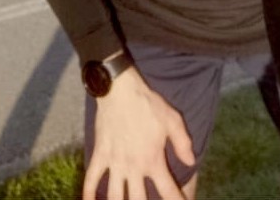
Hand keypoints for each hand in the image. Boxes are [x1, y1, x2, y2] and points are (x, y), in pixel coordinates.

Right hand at [83, 68, 194, 199]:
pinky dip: (88, 193)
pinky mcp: (100, 155)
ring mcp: (115, 162)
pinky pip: (91, 178)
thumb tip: (191, 162)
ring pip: (115, 195)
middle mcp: (133, 166)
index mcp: (153, 160)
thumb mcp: (172, 120)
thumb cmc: (148, 104)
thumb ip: (183, 143)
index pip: (168, 190)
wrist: (120, 90)